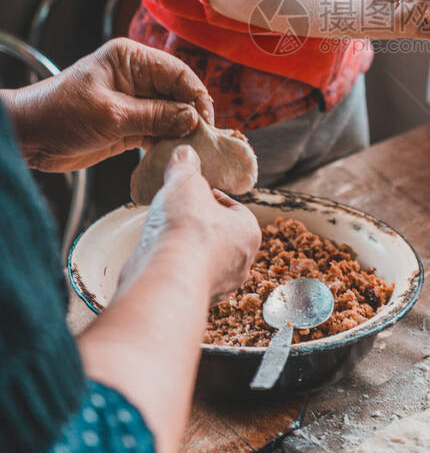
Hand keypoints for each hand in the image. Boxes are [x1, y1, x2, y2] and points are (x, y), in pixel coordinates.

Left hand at [5, 38, 214, 171]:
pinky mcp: (129, 125)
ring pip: (171, 115)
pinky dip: (167, 143)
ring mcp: (134, 102)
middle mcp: (137, 77)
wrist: (28, 138)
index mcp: (131, 59)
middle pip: (178, 94)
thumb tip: (193, 118)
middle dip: (192, 116)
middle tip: (207, 142)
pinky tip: (176, 156)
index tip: (208, 122)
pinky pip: (158, 131)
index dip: (196, 96)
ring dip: (182, 133)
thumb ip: (154, 116)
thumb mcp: (111, 115)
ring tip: (195, 152)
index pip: (178, 73)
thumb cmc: (60, 114)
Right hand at [123, 145, 261, 300]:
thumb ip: (185, 166)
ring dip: (185, 246)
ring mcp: (219, 285)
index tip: (190, 192)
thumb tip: (185, 152)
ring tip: (163, 232)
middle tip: (175, 211)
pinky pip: (186, 277)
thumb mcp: (184, 182)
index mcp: (248, 231)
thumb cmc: (185, 229)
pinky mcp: (195, 300)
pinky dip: (174, 267)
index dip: (207, 195)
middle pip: (217, 233)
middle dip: (197, 222)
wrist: (165, 279)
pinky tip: (157, 255)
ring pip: (202, 257)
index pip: (230, 206)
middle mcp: (240, 262)